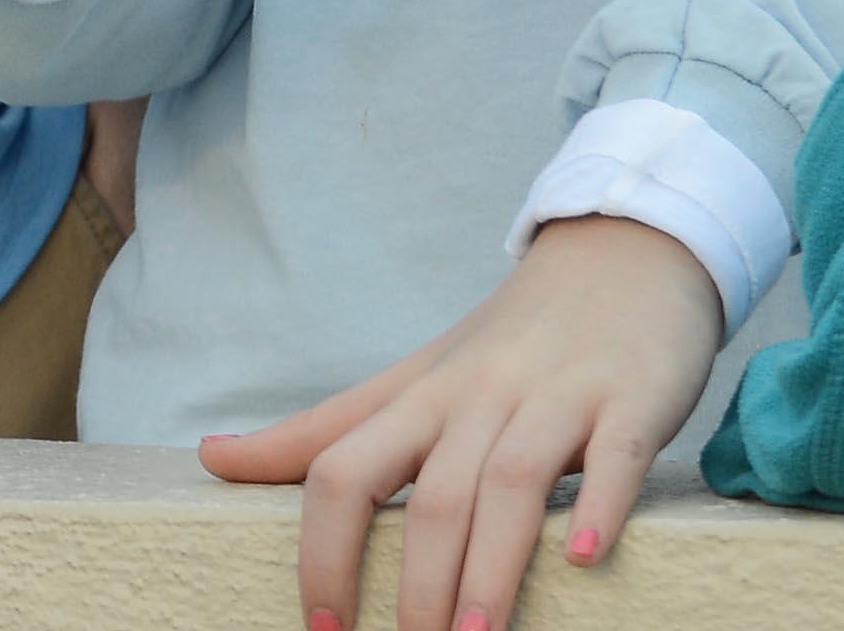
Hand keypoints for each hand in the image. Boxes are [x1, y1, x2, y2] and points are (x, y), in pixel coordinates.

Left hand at [204, 213, 725, 630]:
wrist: (620, 251)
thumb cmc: (506, 340)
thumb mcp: (411, 380)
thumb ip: (322, 430)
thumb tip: (212, 457)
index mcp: (419, 398)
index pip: (344, 469)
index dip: (323, 551)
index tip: (322, 626)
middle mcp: (479, 396)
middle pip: (434, 493)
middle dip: (418, 584)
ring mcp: (557, 395)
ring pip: (512, 481)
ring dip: (493, 566)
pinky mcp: (631, 398)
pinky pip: (614, 454)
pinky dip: (599, 505)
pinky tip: (587, 559)